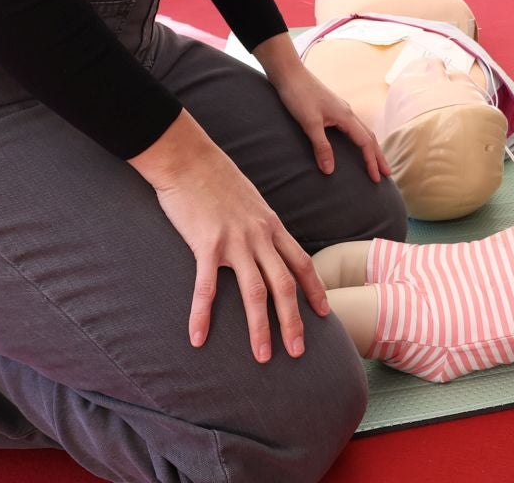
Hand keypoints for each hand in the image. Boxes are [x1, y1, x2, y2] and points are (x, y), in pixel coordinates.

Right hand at [131, 111, 330, 355]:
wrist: (189, 157)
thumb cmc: (215, 176)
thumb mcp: (248, 199)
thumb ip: (257, 223)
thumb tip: (261, 240)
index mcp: (271, 225)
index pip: (301, 261)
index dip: (315, 289)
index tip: (324, 313)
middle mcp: (259, 236)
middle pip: (284, 285)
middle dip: (293, 321)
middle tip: (299, 351)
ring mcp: (234, 241)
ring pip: (255, 293)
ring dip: (260, 328)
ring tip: (263, 356)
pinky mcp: (206, 245)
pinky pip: (206, 288)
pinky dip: (202, 315)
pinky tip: (198, 338)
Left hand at [265, 60, 387, 183]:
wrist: (290, 74)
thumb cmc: (299, 96)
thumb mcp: (309, 123)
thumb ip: (321, 146)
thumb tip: (330, 170)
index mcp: (346, 116)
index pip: (364, 143)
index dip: (371, 161)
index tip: (376, 178)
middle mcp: (348, 113)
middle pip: (369, 137)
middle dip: (378, 156)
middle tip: (386, 174)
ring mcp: (341, 110)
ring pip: (363, 131)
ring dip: (371, 147)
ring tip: (376, 161)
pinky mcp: (333, 109)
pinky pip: (354, 127)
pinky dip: (360, 139)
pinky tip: (355, 143)